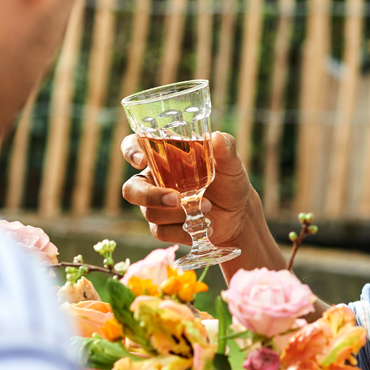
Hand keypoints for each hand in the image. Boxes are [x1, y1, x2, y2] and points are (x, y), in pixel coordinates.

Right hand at [120, 131, 269, 253]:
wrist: (239, 214)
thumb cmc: (229, 181)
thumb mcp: (231, 163)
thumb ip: (225, 149)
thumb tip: (215, 138)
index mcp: (163, 156)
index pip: (134, 146)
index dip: (130, 151)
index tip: (141, 159)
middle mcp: (154, 180)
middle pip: (132, 189)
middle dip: (150, 196)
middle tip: (176, 198)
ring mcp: (157, 205)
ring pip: (151, 213)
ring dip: (179, 214)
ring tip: (207, 207)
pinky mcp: (163, 227)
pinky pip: (161, 231)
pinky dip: (183, 230)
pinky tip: (201, 225)